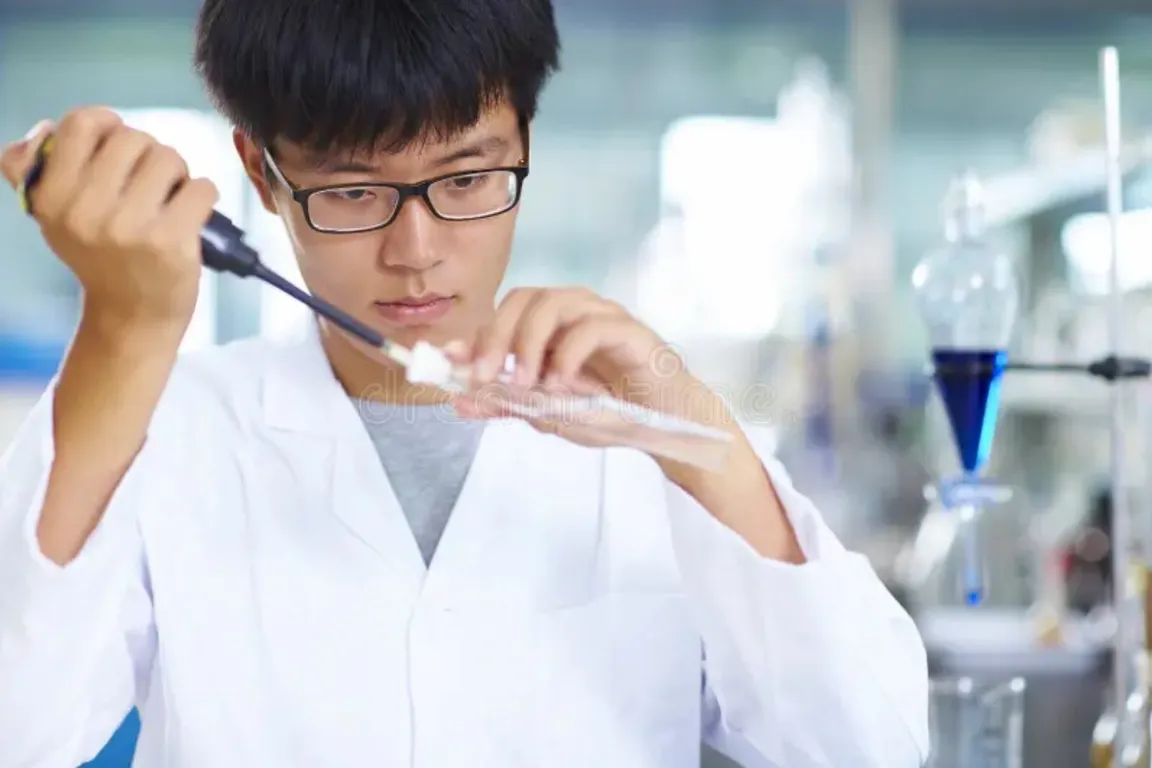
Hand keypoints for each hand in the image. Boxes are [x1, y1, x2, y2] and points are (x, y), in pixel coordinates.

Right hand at [0, 107, 218, 331]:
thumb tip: (42, 130)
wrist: (131, 315)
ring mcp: (130, 225)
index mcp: (52, 196)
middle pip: (133, 137)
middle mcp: (86, 209)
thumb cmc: (100, 258)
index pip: (81, 123)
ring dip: (177, 173)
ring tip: (169, 199)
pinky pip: (201, 187)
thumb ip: (38, 173)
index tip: (120, 143)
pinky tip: (191, 214)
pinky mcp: (171, 240)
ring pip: (169, 157)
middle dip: (149, 154)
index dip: (108, 124)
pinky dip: (202, 195)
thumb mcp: (55, 218)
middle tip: (150, 183)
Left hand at [454, 287, 738, 453]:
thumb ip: (508, 404)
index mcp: (552, 326)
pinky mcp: (630, 331)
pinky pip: (591, 327)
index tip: (450, 362)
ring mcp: (603, 316)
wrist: (665, 426)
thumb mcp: (549, 414)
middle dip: (497, 336)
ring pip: (555, 304)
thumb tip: (459, 401)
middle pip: (524, 298)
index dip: (475, 335)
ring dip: (530, 344)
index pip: (504, 314)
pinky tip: (562, 386)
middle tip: (486, 377)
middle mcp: (575, 311)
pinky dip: (568, 356)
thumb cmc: (611, 412)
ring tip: (528, 384)